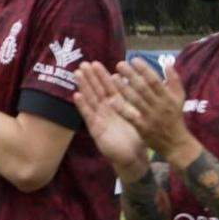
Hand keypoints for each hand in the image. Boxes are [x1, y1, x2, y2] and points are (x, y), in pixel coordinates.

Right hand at [72, 60, 148, 176]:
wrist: (133, 156)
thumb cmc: (137, 136)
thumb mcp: (139, 115)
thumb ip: (137, 100)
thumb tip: (141, 83)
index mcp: (117, 105)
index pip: (108, 87)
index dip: (102, 75)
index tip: (96, 63)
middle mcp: (106, 110)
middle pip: (97, 90)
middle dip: (90, 77)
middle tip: (83, 64)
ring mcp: (99, 118)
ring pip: (91, 99)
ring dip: (83, 86)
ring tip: (77, 74)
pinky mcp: (96, 129)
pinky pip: (89, 115)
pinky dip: (82, 105)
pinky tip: (76, 95)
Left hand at [113, 57, 196, 165]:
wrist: (176, 143)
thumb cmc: (175, 117)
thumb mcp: (179, 98)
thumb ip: (174, 81)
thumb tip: (168, 63)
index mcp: (168, 97)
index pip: (155, 80)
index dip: (144, 69)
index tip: (134, 59)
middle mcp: (160, 105)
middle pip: (144, 88)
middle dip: (131, 75)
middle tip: (119, 64)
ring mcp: (150, 117)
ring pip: (136, 100)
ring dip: (123, 88)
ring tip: (112, 77)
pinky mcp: (143, 128)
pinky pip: (131, 117)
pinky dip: (122, 108)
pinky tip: (111, 100)